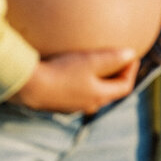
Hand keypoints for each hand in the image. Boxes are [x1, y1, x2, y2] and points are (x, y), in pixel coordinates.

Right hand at [10, 48, 138, 114]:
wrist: (29, 86)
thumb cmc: (62, 72)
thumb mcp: (90, 61)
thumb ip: (113, 58)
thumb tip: (131, 54)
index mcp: (100, 96)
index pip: (125, 87)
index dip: (131, 71)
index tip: (131, 55)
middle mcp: (89, 105)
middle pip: (110, 91)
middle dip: (116, 75)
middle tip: (116, 59)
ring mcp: (73, 106)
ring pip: (93, 93)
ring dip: (98, 79)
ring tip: (95, 64)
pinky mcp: (58, 104)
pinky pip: (77, 93)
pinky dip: (82, 82)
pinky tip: (72, 72)